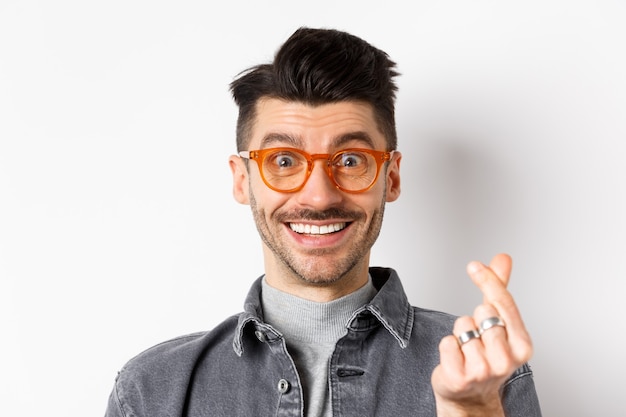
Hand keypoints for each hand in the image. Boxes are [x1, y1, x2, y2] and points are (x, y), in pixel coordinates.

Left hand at [431, 254, 532, 416]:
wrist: (471, 397)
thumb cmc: (487, 356)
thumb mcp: (499, 323)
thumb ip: (499, 289)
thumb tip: (503, 258)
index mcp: (522, 345)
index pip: (503, 303)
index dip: (488, 281)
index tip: (474, 265)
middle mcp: (507, 360)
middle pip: (481, 312)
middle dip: (475, 318)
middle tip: (479, 338)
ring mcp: (483, 371)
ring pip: (462, 325)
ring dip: (460, 334)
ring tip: (467, 351)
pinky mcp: (459, 377)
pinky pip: (447, 342)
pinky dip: (447, 347)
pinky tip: (456, 360)